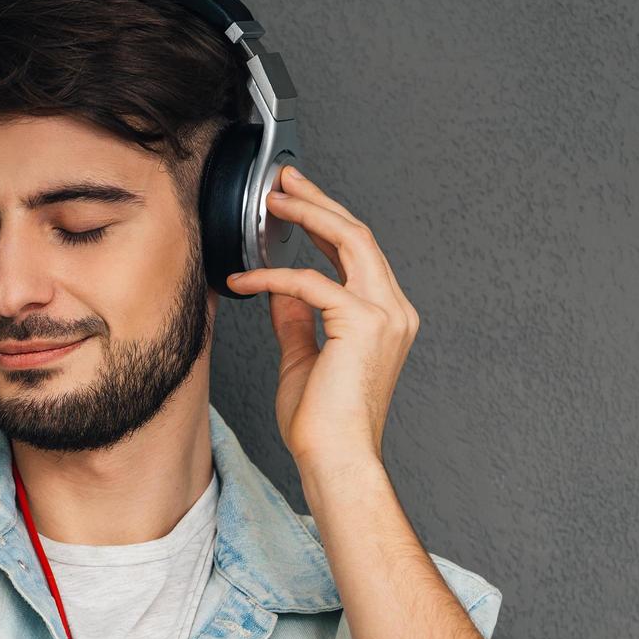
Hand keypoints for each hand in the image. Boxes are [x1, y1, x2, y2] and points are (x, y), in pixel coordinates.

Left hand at [225, 165, 418, 470]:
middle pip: (358, 236)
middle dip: (319, 201)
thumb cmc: (321, 424)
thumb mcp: (303, 360)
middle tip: (284, 180)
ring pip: (350, 241)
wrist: (335, 458)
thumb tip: (283, 291)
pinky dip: (273, 276)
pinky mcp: (363, 324)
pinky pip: (310, 282)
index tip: (296, 201)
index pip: (358, 255)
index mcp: (386, 319)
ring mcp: (385, 315)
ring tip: (272, 200)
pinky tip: (244, 280)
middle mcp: (394, 311)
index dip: (326, 222)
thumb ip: (297, 321)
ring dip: (308, 214)